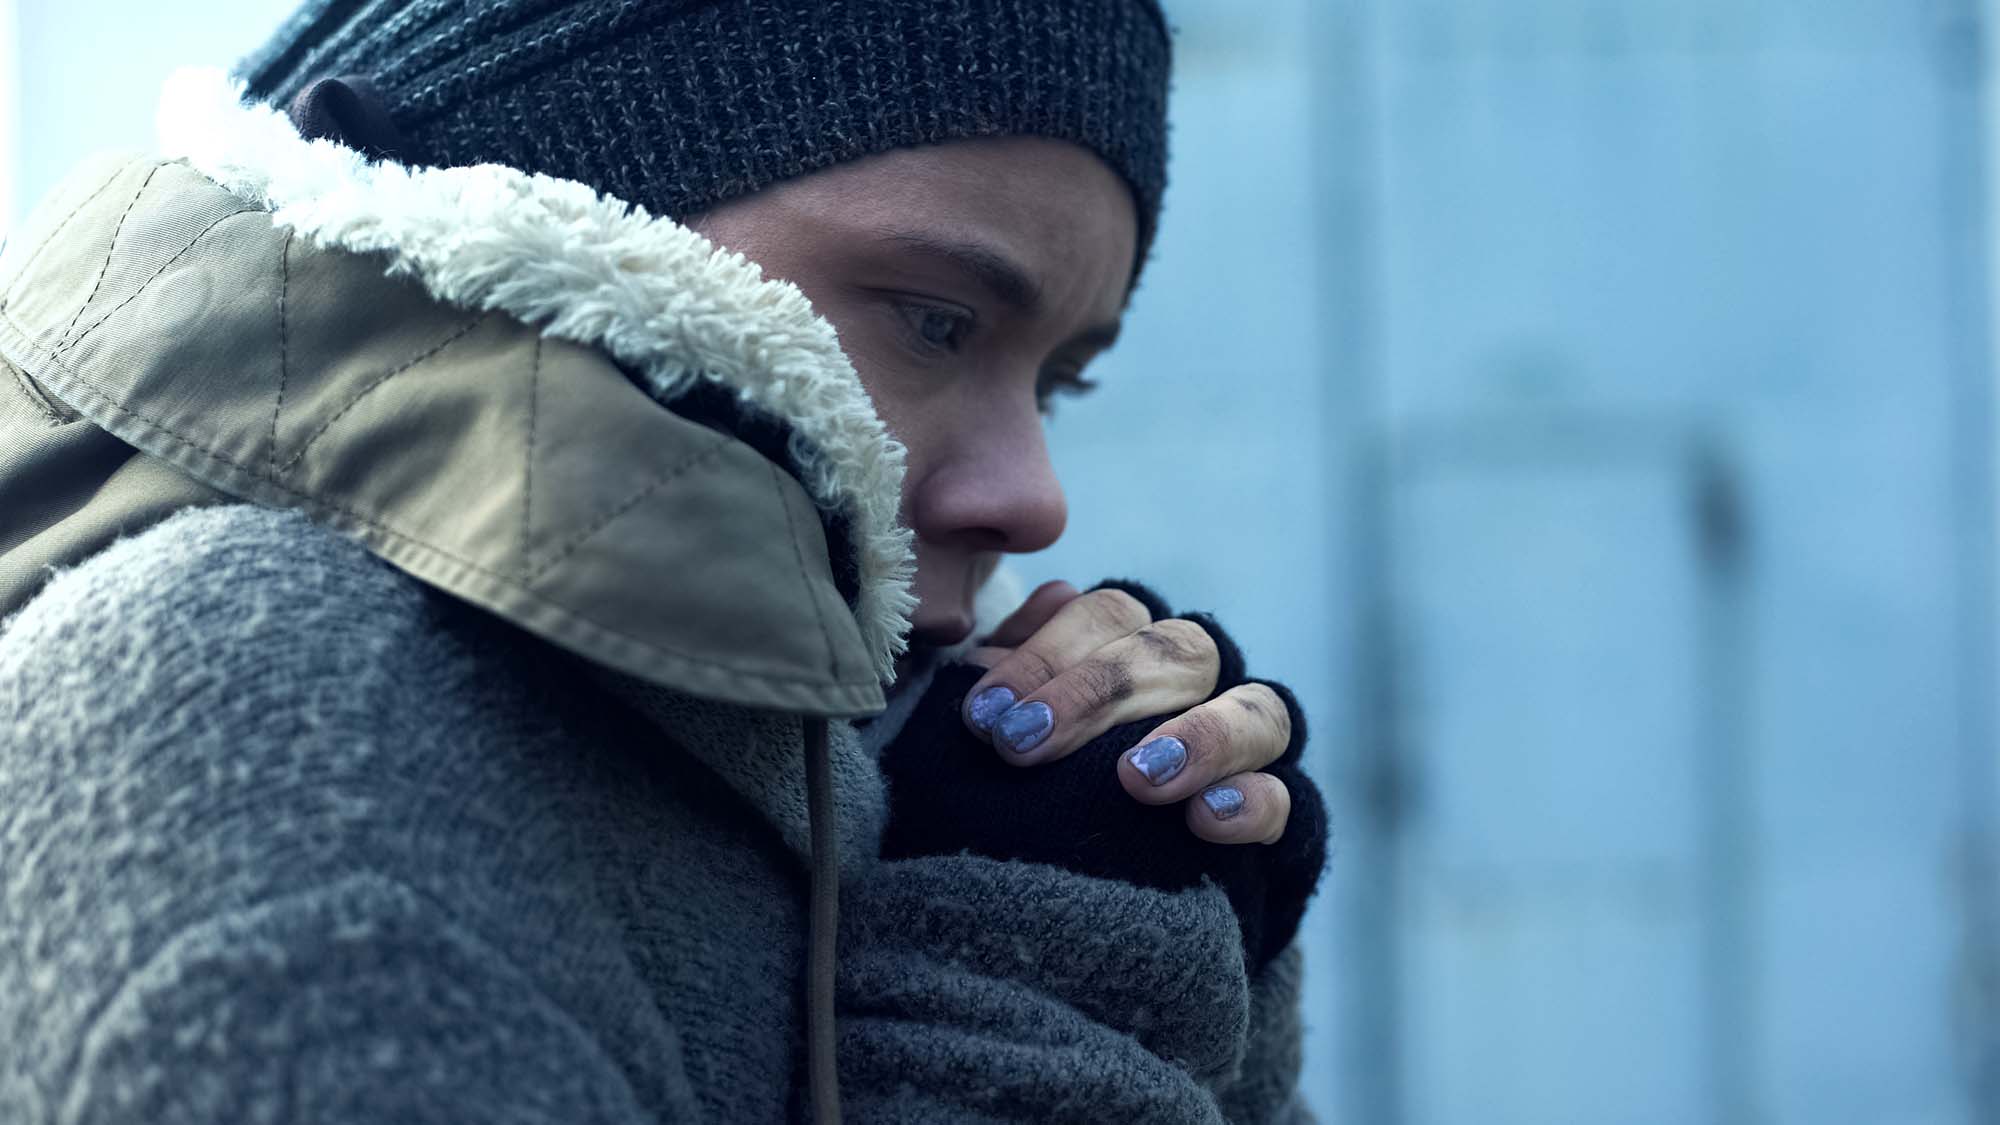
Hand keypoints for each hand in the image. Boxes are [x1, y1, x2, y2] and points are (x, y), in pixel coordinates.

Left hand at [959, 580, 1294, 845]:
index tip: (986, 713)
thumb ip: (1026, 668)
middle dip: (1098, 691)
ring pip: (1257, 711)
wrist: (1100, 893)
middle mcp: (1205, 681)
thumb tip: (1049, 597)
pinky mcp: (1278, 816)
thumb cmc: (1048, 783)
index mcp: (1140, 644)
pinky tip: (1204, 819)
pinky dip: (1250, 802)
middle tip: (1023, 741)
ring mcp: (1249, 744)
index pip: (1110, 616)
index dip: (1046, 654)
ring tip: (1136, 778)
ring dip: (1200, 736)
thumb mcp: (1024, 722)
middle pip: (1178, 651)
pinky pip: (1284, 799)